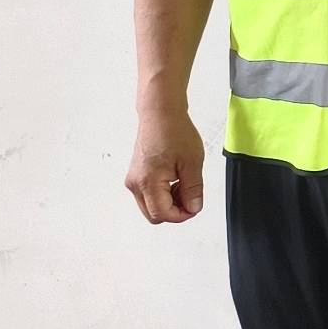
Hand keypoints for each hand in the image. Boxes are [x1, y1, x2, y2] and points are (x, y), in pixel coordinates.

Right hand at [124, 110, 205, 224]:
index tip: (195, 206)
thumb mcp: (192, 162)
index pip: (162, 214)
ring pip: (150, 206)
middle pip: (154, 214)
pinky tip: (175, 180)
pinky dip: (162, 193)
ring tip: (184, 183)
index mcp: (147, 181)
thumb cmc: (174, 131)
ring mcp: (133, 179)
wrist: (160, 113)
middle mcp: (135, 183)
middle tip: (191, 196)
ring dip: (169, 202)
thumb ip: (193, 189)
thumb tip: (194, 207)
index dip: (182, 215)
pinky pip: (148, 194)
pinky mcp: (135, 174)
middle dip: (175, 210)